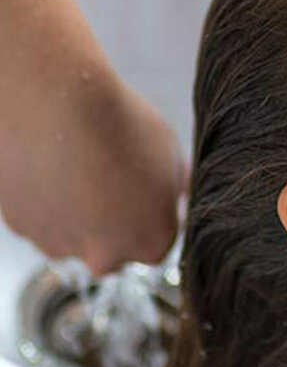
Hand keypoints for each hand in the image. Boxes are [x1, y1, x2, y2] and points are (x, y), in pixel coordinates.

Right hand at [0, 69, 188, 275]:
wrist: (57, 108)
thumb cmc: (119, 127)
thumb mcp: (169, 153)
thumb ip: (177, 185)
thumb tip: (184, 192)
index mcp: (152, 243)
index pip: (156, 241)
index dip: (151, 215)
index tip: (144, 193)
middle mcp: (107, 258)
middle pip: (114, 248)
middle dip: (114, 222)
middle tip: (110, 179)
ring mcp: (61, 247)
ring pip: (74, 237)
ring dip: (78, 213)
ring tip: (79, 168)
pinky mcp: (22, 230)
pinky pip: (41, 221)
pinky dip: (46, 202)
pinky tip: (52, 168)